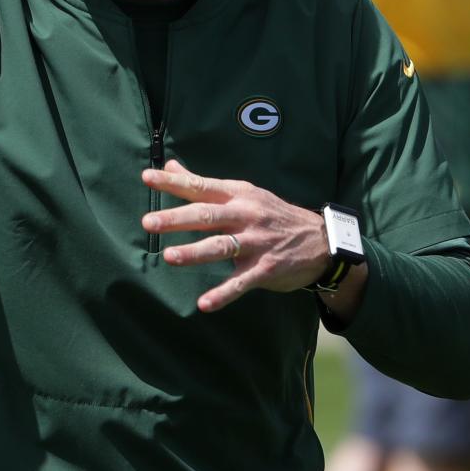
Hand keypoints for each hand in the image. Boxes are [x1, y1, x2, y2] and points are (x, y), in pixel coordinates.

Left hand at [141, 159, 332, 311]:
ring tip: (169, 257)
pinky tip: (204, 304)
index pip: (201, 186)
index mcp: (238, 194)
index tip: (147, 177)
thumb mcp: (244, 193)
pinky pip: (241, 283)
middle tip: (148, 222)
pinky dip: (223, 294)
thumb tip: (171, 166)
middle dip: (177, 219)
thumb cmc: (272, 214)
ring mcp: (256, 242)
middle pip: (207, 215)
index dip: (174, 182)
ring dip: (194, 252)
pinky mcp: (265, 268)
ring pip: (221, 246)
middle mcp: (246, 215)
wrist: (322, 240)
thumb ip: (205, 184)